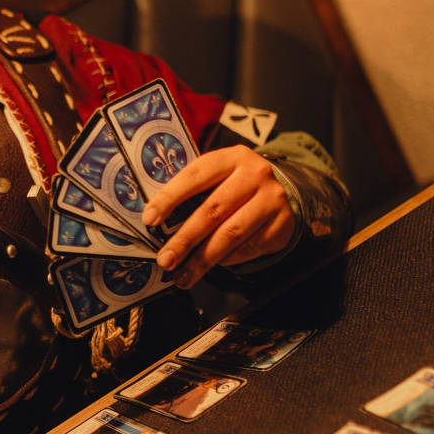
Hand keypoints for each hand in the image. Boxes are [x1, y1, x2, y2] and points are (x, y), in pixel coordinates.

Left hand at [141, 145, 294, 287]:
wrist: (283, 190)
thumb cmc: (236, 185)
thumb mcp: (217, 176)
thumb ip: (192, 192)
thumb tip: (156, 222)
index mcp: (231, 157)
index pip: (195, 175)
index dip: (170, 198)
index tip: (150, 219)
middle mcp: (255, 175)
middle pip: (213, 210)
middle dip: (184, 239)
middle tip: (165, 260)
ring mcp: (272, 199)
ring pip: (231, 234)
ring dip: (203, 260)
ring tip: (183, 275)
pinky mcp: (283, 223)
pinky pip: (249, 248)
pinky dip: (227, 260)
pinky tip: (212, 266)